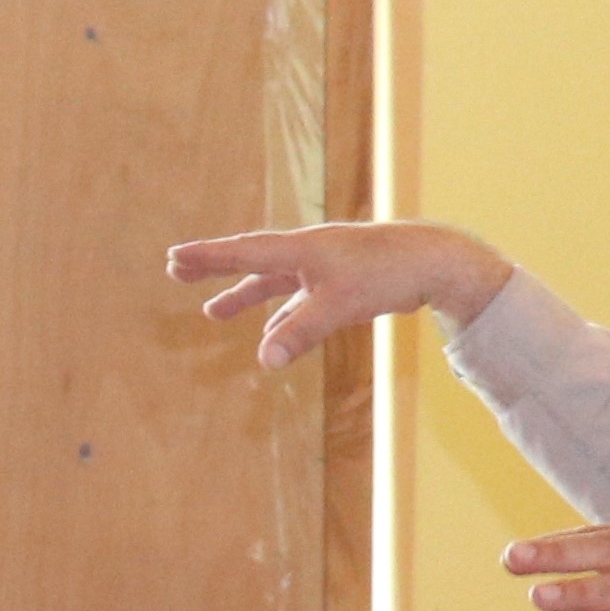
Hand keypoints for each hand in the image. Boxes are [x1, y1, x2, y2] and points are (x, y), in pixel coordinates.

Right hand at [163, 220, 513, 366]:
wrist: (434, 261)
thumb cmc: (386, 275)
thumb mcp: (338, 305)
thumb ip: (298, 333)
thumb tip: (264, 362)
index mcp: (301, 248)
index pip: (244, 252)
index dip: (208, 257)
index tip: (175, 257)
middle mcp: (308, 252)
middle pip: (251, 260)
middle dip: (215, 268)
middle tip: (178, 269)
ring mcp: (324, 266)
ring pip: (274, 281)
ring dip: (245, 296)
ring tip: (214, 313)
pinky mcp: (342, 280)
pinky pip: (298, 297)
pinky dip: (280, 314)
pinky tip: (272, 337)